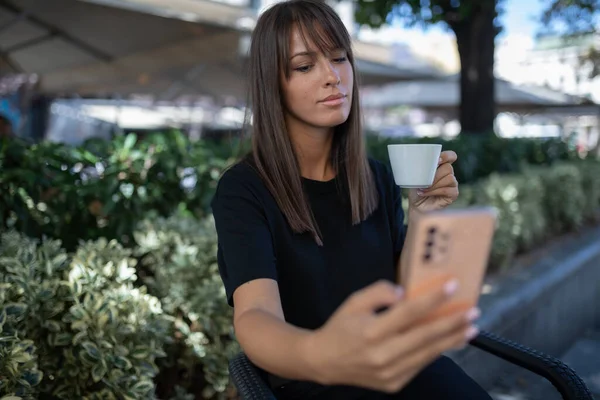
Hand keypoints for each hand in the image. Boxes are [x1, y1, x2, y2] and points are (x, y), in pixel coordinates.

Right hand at [304, 279, 479, 392]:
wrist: (323, 362)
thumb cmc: (340, 327)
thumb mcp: (354, 301)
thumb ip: (378, 292)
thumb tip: (404, 293)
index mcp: (371, 331)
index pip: (408, 313)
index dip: (432, 299)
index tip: (453, 286)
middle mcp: (382, 355)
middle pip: (425, 337)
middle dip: (452, 323)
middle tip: (473, 312)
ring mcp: (390, 373)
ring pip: (428, 354)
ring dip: (452, 340)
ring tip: (470, 328)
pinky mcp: (394, 384)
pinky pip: (420, 365)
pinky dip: (436, 352)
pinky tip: (448, 341)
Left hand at [408, 150, 458, 213]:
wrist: (417, 206)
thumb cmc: (417, 190)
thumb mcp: (416, 177)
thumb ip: (421, 168)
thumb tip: (419, 163)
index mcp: (441, 166)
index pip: (451, 156)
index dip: (446, 156)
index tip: (437, 160)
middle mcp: (449, 174)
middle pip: (448, 168)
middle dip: (435, 175)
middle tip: (424, 181)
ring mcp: (453, 184)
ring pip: (449, 178)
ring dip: (433, 184)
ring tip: (423, 189)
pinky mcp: (453, 194)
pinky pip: (447, 189)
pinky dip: (434, 191)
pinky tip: (425, 193)